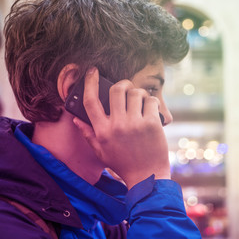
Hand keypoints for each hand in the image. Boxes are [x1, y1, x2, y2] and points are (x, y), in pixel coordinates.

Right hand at [73, 68, 170, 188]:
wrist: (146, 176)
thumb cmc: (123, 164)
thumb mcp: (101, 152)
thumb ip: (88, 134)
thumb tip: (76, 119)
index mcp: (102, 131)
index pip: (90, 101)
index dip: (89, 82)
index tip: (92, 71)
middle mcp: (117, 125)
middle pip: (116, 89)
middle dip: (122, 83)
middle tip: (126, 87)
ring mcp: (135, 124)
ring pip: (135, 92)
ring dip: (138, 93)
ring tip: (140, 101)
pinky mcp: (151, 124)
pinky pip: (151, 101)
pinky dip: (151, 102)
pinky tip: (151, 109)